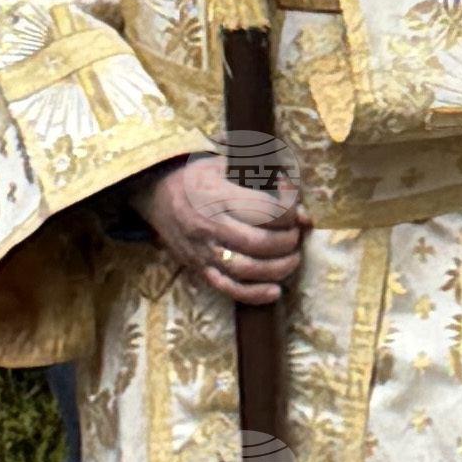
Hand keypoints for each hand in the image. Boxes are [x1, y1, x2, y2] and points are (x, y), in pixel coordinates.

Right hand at [141, 146, 303, 305]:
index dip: (289, 210)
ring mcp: (202, 251)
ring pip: (245, 270)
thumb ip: (270, 186)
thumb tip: (305, 216)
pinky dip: (253, 295)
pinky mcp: (198, 269)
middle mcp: (209, 226)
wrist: (156, 191)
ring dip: (278, 269)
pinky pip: (227, 288)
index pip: (265, 210)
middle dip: (287, 242)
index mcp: (219, 195)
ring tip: (292, 259)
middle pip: (258, 243)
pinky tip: (274, 292)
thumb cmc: (201, 175)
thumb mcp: (232, 165)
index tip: (294, 205)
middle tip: (295, 234)